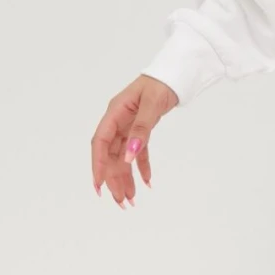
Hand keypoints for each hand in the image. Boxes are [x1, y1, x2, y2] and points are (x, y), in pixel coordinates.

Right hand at [92, 74, 177, 205]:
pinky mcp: (141, 128)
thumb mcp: (152, 105)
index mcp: (115, 113)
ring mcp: (128, 125)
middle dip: (113, 179)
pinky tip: (147, 183)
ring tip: (130, 200)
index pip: (101, 143)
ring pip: (123, 156)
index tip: (99, 187)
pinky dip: (142, 167)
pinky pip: (139, 152)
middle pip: (111, 155)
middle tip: (120, 202)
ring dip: (126, 178)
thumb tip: (129, 156)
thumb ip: (141, 130)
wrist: (176, 72)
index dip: (98, 165)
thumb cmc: (162, 83)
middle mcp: (118, 120)